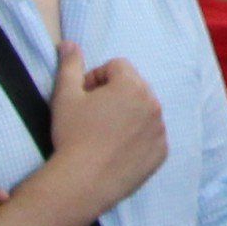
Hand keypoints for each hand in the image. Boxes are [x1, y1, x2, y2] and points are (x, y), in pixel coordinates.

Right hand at [46, 41, 167, 211]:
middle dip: (114, 95)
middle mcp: (153, 104)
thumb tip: (69, 44)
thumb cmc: (72, 135)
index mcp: (132, 85)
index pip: (117, 67)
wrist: (82, 182)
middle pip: (133, 88)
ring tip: (103, 135)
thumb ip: (69, 65)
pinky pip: (151, 137)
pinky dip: (137, 139)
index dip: (96, 79)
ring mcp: (160, 130)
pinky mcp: (161, 153)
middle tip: (92, 117)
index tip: (83, 98)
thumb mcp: (65, 96)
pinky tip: (116, 151)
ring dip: (127, 116)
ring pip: (143, 112)